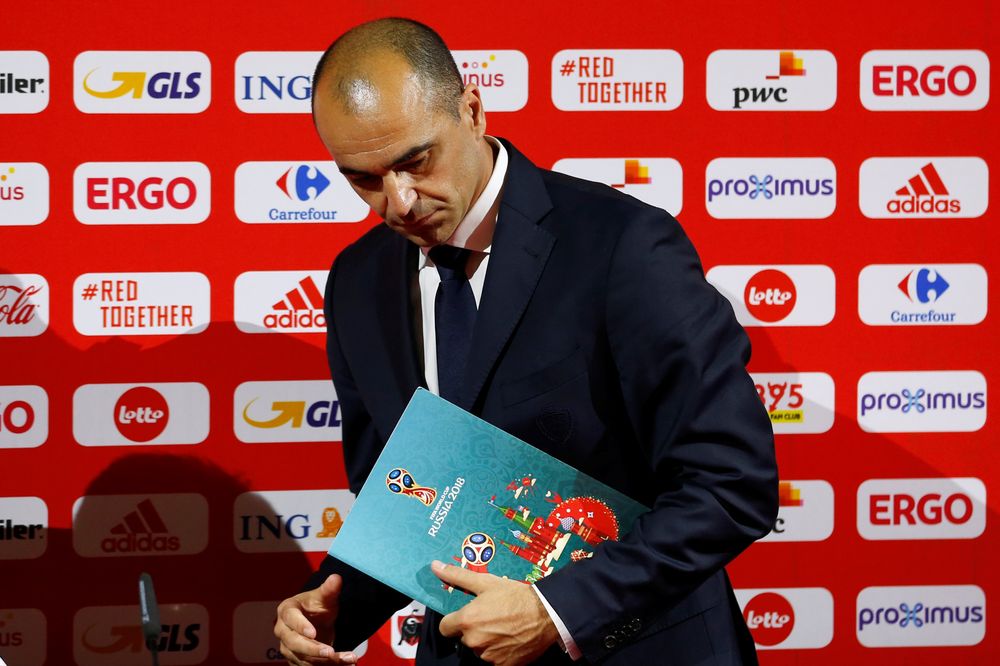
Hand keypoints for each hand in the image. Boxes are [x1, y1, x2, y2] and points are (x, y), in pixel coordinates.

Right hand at [274, 574, 355, 664]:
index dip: (300, 626)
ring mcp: (288, 648)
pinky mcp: (296, 660)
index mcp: (286, 611)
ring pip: (303, 658)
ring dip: (325, 662)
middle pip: (294, 643)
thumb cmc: (317, 606)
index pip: (290, 619)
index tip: (313, 633)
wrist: (316, 621)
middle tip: (331, 653)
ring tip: (348, 660)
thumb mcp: (324, 597)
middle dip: (312, 649)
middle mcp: (283, 631)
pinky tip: (347, 664)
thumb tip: (337, 578)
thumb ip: (329, 589)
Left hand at [433, 560, 559, 664]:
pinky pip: (494, 660)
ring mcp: (489, 656)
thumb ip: (458, 576)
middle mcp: (475, 641)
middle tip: (490, 617)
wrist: (546, 613)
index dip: (453, 621)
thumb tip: (435, 567)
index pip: (445, 628)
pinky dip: (500, 652)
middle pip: (464, 638)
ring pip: (480, 649)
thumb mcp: (486, 582)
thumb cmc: (515, 595)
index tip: (465, 616)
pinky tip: (510, 639)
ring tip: (503, 627)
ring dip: (487, 641)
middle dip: (473, 629)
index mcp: (467, 621)